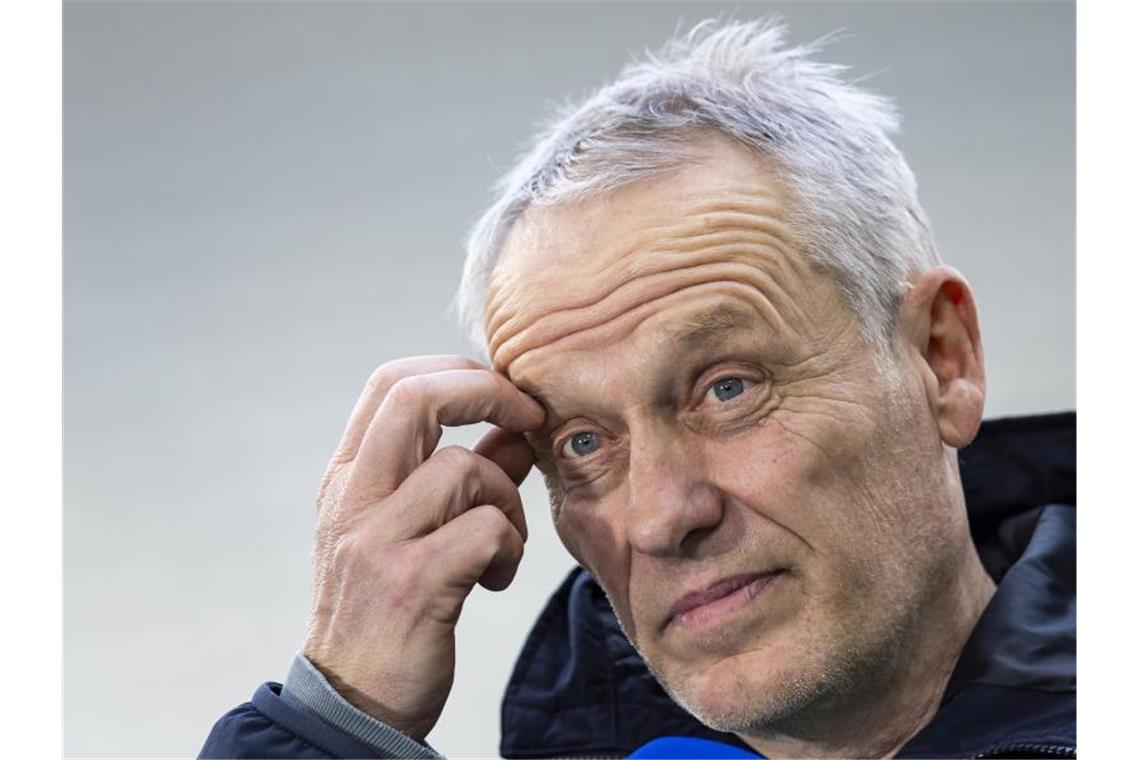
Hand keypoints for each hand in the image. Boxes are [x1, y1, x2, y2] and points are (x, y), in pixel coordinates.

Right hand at [301, 355, 544, 740]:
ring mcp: (376, 540)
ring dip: (506, 501)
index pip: (391, 381)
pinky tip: (493, 579)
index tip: (505, 395)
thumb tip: (515, 432)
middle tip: (528, 420)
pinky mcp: (411, 584)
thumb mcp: (408, 532)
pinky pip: (486, 529)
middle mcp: (353, 499)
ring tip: (501, 546)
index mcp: (347, 477)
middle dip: (487, 392)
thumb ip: (460, 477)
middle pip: (414, 396)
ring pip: (464, 468)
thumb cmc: (386, 610)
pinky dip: (509, 548)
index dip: (458, 371)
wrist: (350, 702)